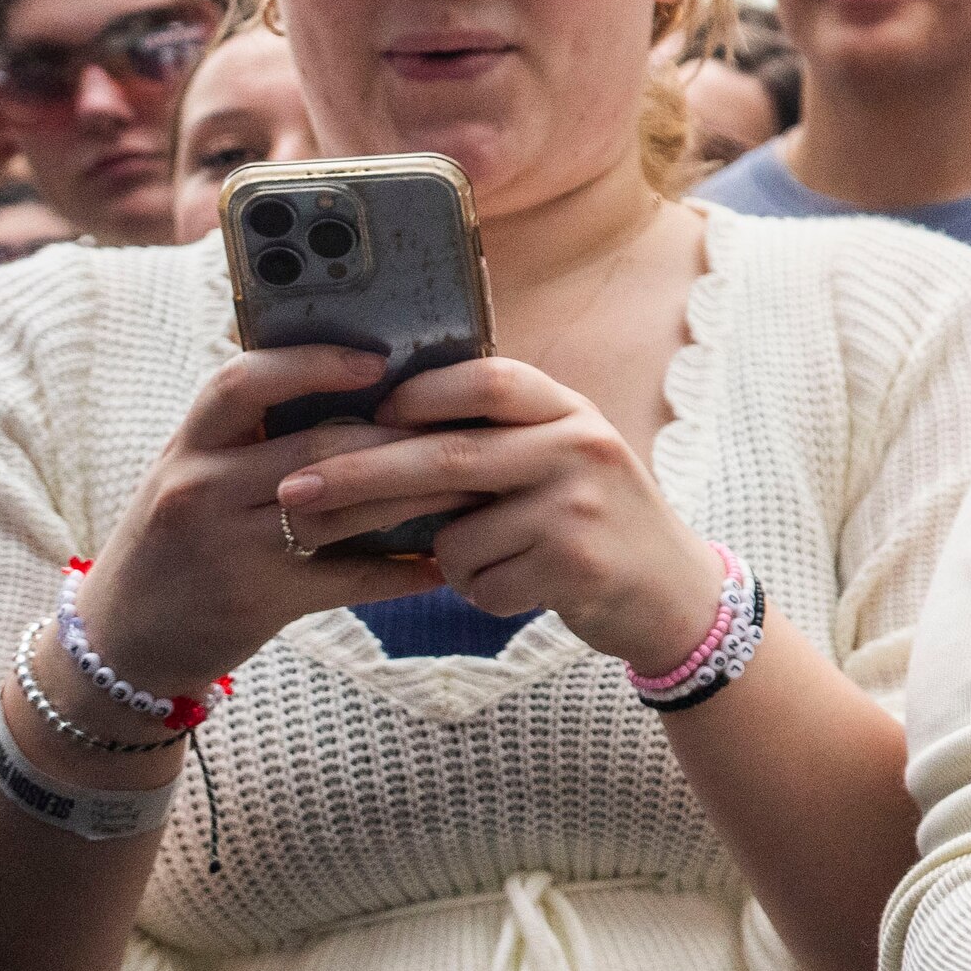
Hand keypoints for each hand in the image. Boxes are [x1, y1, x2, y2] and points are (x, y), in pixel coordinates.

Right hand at [73, 346, 453, 698]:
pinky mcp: (258, 601)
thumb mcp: (187, 479)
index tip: (377, 360)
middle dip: (401, 439)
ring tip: (472, 487)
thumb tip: (345, 393)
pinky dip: (401, 572)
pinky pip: (349, 579)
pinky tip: (441, 566)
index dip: (312, 363)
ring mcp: (230, 547)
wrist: (121, 645)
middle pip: (319, 446)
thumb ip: (245, 439)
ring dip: (417, 497)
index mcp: (188, 447)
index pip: (243, 381)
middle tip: (463, 430)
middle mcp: (202, 489)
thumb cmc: (171, 548)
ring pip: (344, 510)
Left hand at [269, 357, 723, 671]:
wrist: (673, 591)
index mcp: (570, 411)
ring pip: (458, 535)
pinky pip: (482, 581)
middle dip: (361, 475)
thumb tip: (383, 417)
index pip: (487, 379)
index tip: (366, 411)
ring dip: (450, 558)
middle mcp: (581, 448)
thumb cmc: (595, 518)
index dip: (420, 393)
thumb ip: (500, 434)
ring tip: (491, 559)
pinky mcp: (577, 566)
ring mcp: (580, 507)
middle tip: (296, 492)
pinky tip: (521, 586)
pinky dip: (481, 592)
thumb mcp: (565, 455)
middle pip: (447, 458)